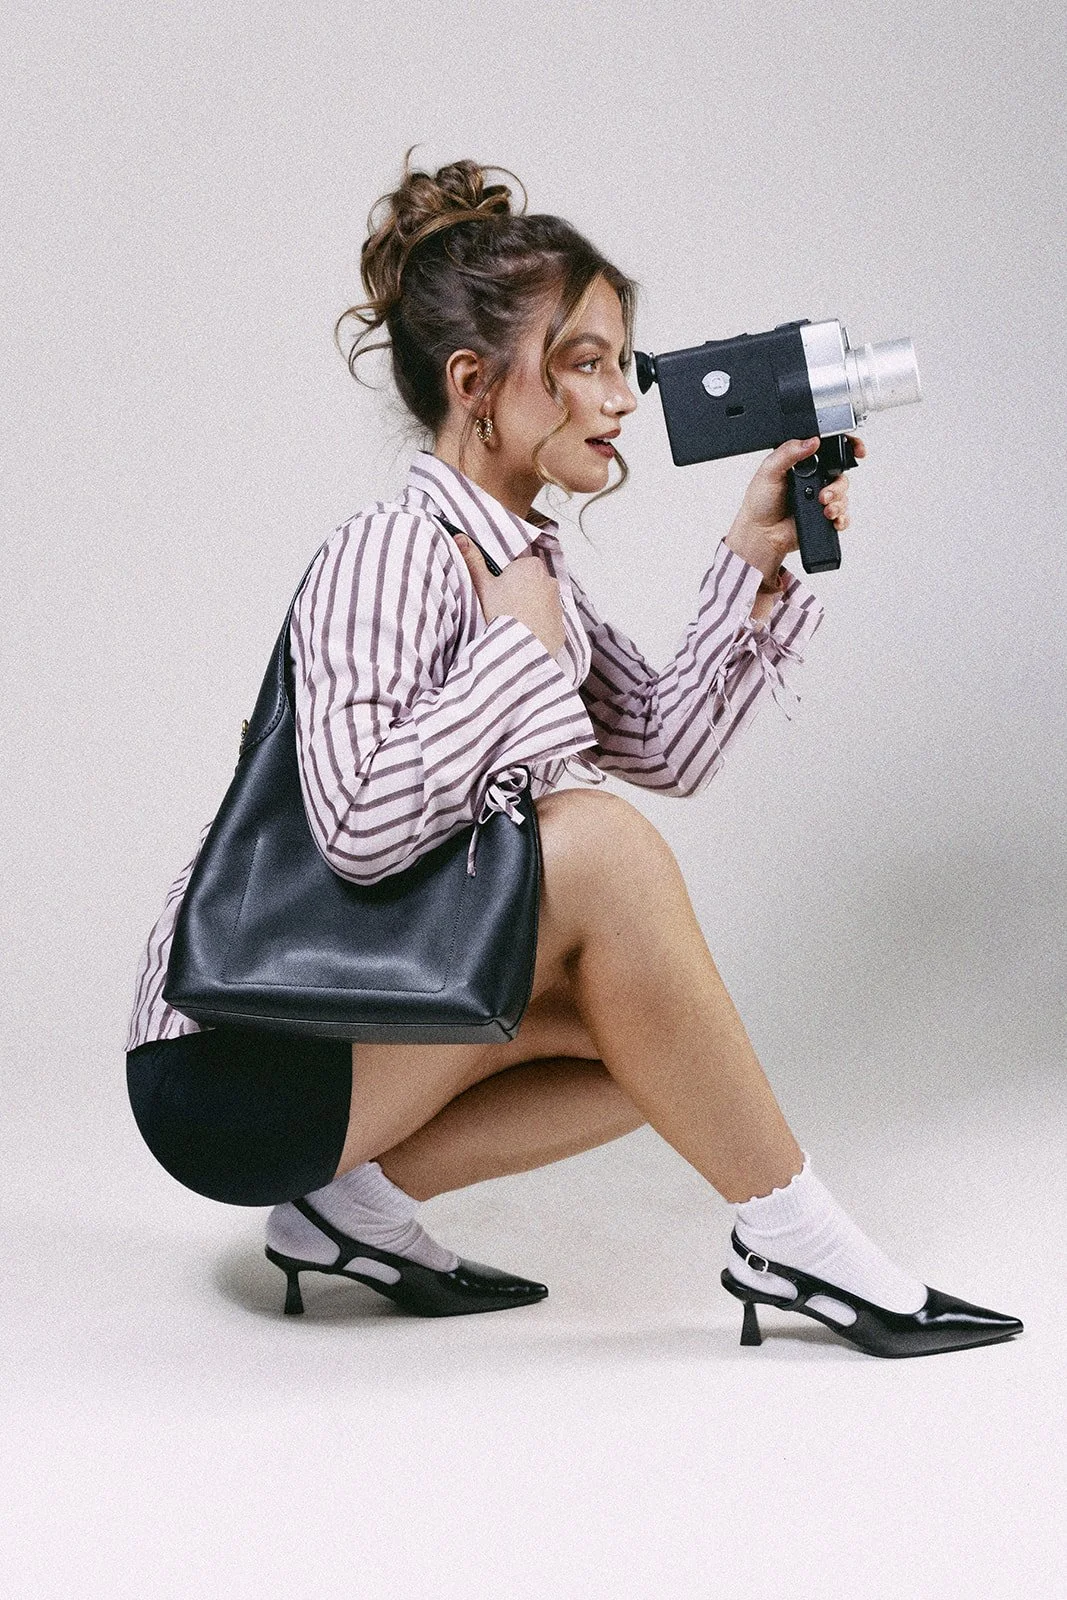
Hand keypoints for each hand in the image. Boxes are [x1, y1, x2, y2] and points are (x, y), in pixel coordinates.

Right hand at [454, 537, 565, 658]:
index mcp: (530, 566)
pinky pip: (547, 622)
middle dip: (518, 593)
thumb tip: (460, 538)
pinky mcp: (560, 626)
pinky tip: (524, 633)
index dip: (504, 580)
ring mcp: (557, 604)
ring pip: (539, 602)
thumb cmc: (501, 615)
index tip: (497, 592)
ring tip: (512, 623)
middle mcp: (549, 582)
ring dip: (529, 609)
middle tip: (502, 608)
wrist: (518, 649)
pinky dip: (538, 626)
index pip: (517, 568)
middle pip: (530, 584)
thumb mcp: (482, 585)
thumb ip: (473, 560)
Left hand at [724, 434, 866, 583]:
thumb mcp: (769, 471)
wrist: (761, 533)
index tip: (856, 450)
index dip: (846, 447)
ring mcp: (820, 499)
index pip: (829, 451)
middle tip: (823, 495)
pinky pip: (843, 516)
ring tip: (824, 509)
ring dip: (838, 503)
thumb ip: (788, 452)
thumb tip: (811, 441)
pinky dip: (842, 518)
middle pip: (841, 475)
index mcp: (803, 464)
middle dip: (838, 486)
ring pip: (843, 496)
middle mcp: (814, 480)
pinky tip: (833, 519)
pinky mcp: (824, 517)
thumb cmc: (760, 502)